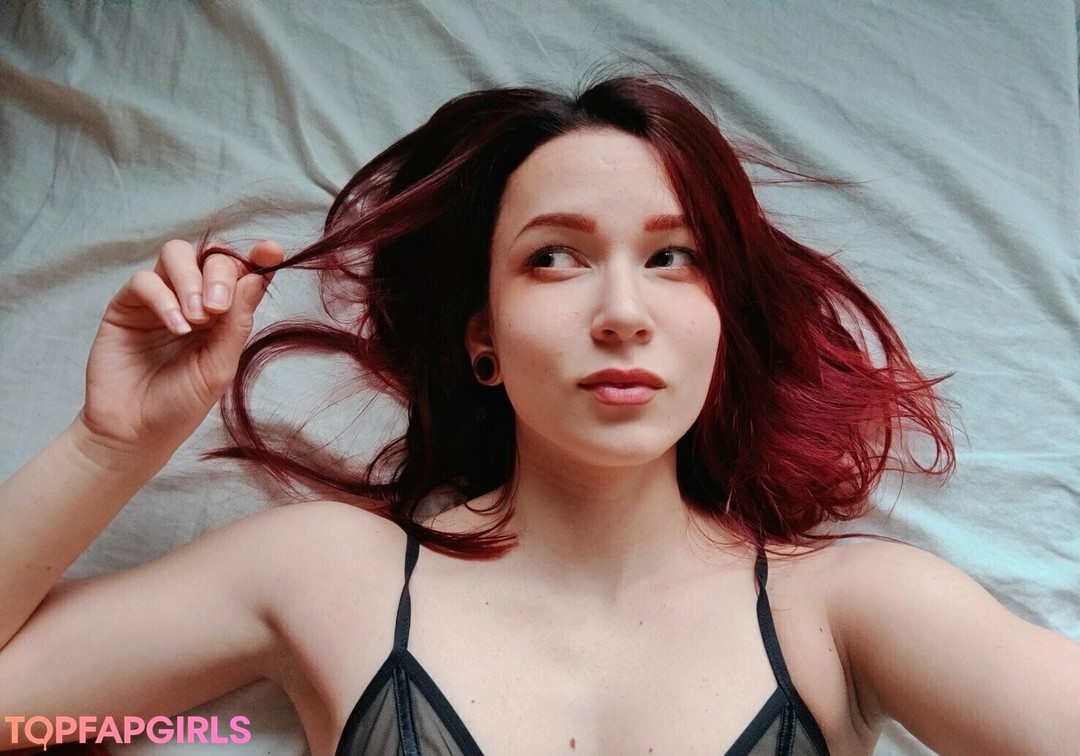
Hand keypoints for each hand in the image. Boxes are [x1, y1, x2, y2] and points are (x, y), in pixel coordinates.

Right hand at [77, 239, 283, 456]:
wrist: (135, 431)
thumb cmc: (180, 404)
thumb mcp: (220, 367)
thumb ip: (237, 324)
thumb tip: (256, 279)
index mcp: (225, 313)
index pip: (244, 272)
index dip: (259, 256)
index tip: (271, 251)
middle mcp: (193, 298)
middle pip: (212, 256)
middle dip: (220, 275)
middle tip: (217, 309)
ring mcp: (160, 299)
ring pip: (176, 254)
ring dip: (191, 279)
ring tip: (196, 318)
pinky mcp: (127, 306)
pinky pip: (144, 280)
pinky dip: (163, 298)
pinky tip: (175, 326)